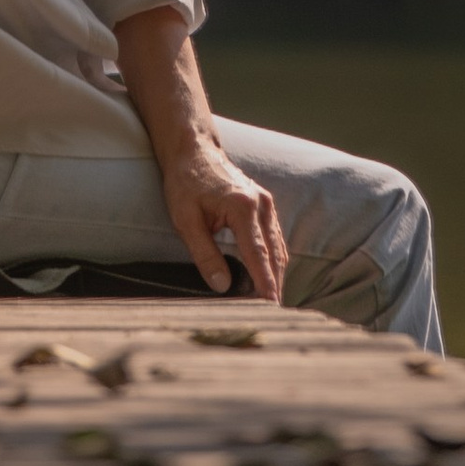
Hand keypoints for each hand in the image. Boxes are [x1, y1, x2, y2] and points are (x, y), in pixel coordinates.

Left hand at [156, 141, 284, 302]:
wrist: (193, 150)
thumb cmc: (185, 183)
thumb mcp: (186, 220)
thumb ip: (205, 254)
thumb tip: (222, 286)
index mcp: (243, 207)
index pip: (259, 255)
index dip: (265, 284)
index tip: (272, 308)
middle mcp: (261, 204)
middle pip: (275, 255)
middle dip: (274, 286)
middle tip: (272, 316)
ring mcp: (266, 203)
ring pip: (279, 248)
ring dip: (276, 275)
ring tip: (271, 303)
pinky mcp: (264, 205)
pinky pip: (275, 238)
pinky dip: (274, 260)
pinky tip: (269, 278)